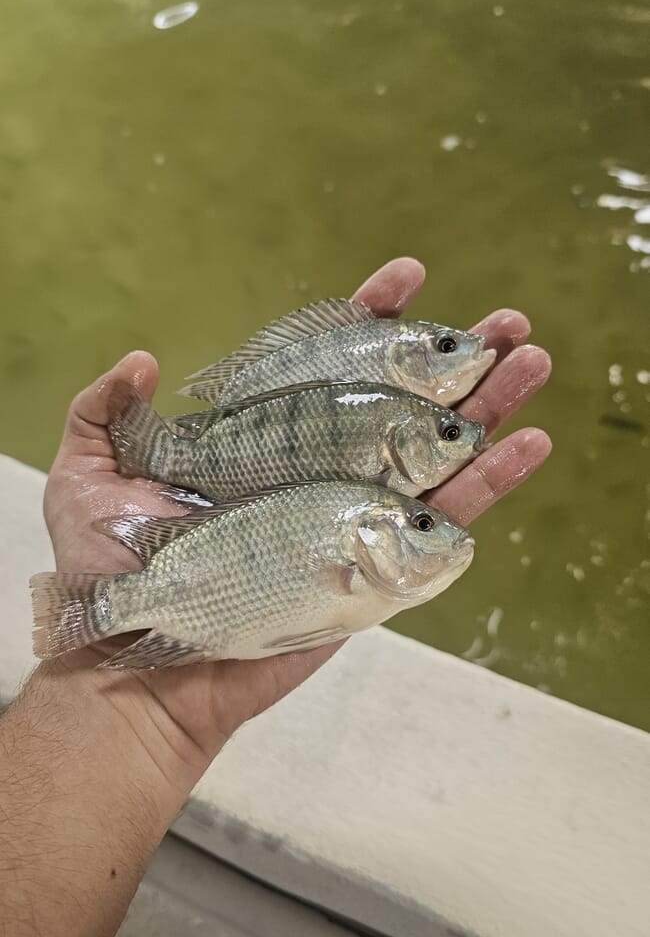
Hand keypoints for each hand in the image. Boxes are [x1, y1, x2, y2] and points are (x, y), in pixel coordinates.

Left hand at [42, 258, 550, 774]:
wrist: (131, 661)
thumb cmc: (106, 572)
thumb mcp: (83, 473)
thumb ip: (106, 411)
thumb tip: (145, 360)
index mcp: (261, 441)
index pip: (324, 367)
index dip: (367, 320)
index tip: (406, 276)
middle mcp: (314, 471)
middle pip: (400, 403)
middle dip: (456, 357)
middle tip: (505, 320)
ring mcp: (349, 519)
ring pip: (435, 456)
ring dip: (491, 408)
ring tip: (535, 362)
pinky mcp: (375, 572)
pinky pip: (439, 526)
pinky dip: (488, 486)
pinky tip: (527, 445)